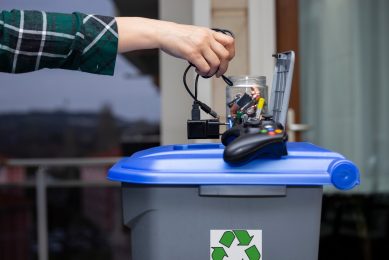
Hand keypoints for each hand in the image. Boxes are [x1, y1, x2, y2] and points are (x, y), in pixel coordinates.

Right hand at [116, 17, 234, 76]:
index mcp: (210, 33)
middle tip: (218, 72)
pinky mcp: (192, 53)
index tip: (226, 61)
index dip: (231, 54)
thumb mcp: (197, 33)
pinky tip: (198, 70)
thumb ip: (207, 41)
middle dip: (223, 67)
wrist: (164, 33)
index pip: (230, 42)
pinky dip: (204, 72)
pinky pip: (205, 67)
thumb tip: (214, 55)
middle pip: (225, 55)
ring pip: (216, 63)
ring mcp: (200, 46)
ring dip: (212, 71)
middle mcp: (207, 38)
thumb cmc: (178, 35)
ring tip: (205, 72)